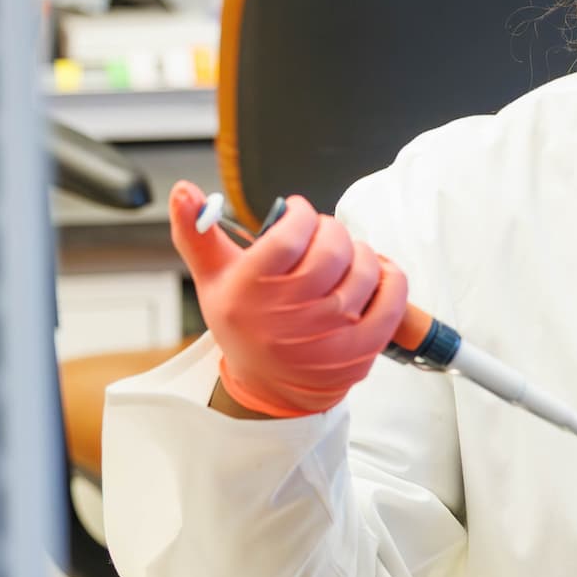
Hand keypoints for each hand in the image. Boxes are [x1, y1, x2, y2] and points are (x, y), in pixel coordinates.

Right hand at [168, 181, 407, 417]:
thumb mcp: (212, 280)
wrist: (271, 386)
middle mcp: (293, 312)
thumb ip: (197, 233)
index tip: (300, 214)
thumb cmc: (245, 324)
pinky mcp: (363, 346)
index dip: (301, 214)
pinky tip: (374, 274)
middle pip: (334, 247)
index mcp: (253, 290)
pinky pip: (393, 296)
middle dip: (331, 231)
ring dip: (359, 253)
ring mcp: (331, 331)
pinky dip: (390, 276)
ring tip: (343, 259)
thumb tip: (184, 191)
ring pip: (365, 266)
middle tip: (322, 235)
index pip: (292, 231)